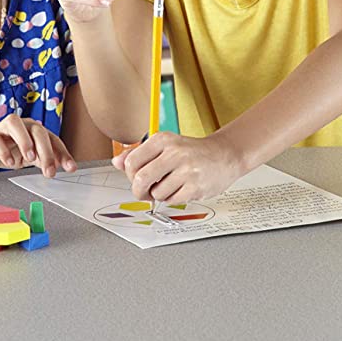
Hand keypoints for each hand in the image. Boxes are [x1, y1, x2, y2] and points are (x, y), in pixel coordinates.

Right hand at [0, 114, 76, 176]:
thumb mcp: (24, 157)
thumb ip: (40, 159)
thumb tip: (57, 166)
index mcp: (31, 131)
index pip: (51, 138)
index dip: (62, 153)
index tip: (70, 168)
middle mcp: (19, 126)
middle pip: (38, 130)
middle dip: (47, 151)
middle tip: (50, 172)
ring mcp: (1, 129)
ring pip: (17, 124)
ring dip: (25, 141)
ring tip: (30, 159)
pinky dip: (3, 149)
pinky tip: (8, 163)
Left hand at [113, 132, 245, 202]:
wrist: (224, 155)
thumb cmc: (192, 152)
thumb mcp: (165, 146)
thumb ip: (139, 153)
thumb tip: (116, 162)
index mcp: (163, 139)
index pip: (131, 162)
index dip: (129, 175)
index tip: (136, 177)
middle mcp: (174, 152)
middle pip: (140, 179)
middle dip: (139, 190)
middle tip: (144, 191)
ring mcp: (186, 170)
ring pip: (156, 193)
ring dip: (159, 195)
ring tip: (171, 185)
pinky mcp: (195, 186)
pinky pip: (172, 201)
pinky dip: (173, 199)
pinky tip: (182, 189)